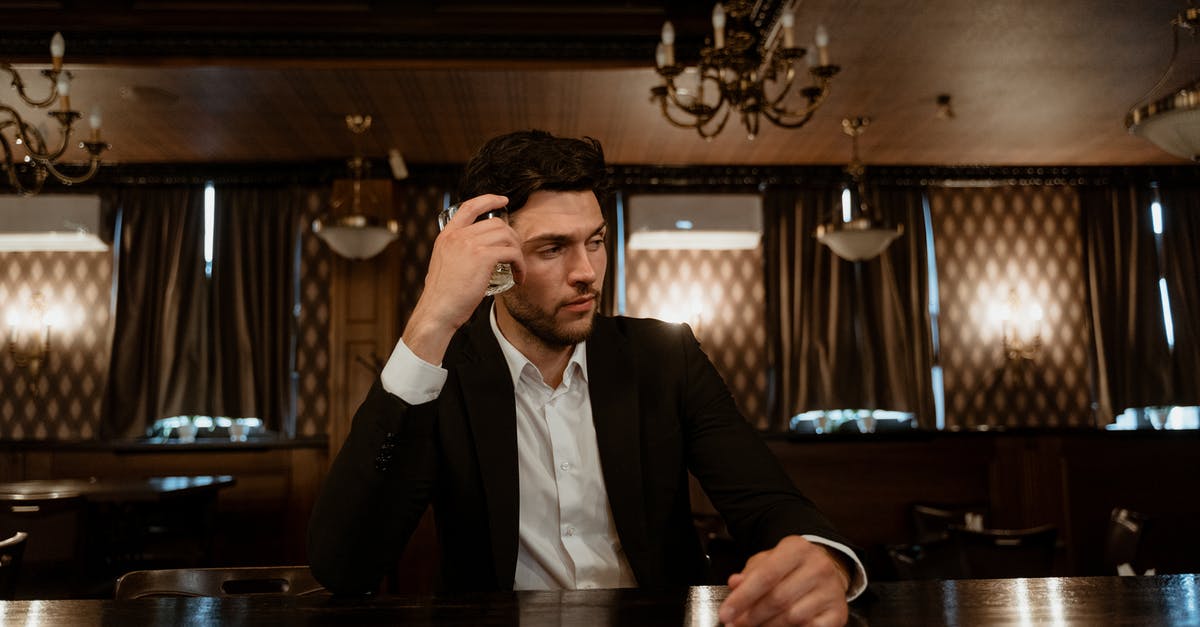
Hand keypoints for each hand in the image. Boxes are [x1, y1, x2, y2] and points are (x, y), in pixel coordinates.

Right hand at [403, 194, 523, 363]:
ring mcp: (469, 244)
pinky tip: (519, 277)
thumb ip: (459, 252)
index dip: (488, 199)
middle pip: (496, 224)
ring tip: (518, 269)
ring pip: (507, 236)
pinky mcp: (482, 257)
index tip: (503, 200)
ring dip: (518, 252)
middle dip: (512, 237)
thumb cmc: (443, 295)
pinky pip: (512, 253)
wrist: (437, 310)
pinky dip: (520, 265)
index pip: (469, 206)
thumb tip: (481, 251)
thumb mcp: (444, 264)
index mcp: (447, 235)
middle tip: (516, 255)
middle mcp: (458, 236)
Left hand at [718, 535, 849, 626]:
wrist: (827, 570)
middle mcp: (818, 567)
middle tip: (735, 624)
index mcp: (797, 548)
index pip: (766, 575)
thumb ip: (750, 573)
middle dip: (751, 616)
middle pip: (778, 599)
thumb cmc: (792, 567)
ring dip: (767, 626)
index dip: (743, 597)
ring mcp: (831, 591)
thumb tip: (735, 584)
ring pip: (793, 617)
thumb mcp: (768, 561)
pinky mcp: (838, 612)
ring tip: (753, 626)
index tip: (725, 613)